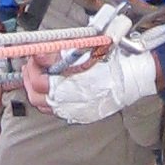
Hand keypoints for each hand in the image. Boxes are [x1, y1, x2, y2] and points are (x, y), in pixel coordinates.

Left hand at [42, 37, 159, 125]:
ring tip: (39, 76)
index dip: (33, 67)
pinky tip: (54, 89)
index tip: (35, 56)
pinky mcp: (81, 115)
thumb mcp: (86, 50)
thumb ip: (59, 52)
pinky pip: (57, 111)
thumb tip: (41, 52)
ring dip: (38, 91)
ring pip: (44, 106)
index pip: (39, 82)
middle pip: (36, 97)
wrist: (134, 77)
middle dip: (30, 79)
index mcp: (71, 86)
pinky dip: (50, 100)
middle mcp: (71, 103)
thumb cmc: (114, 61)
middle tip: (32, 66)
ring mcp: (76, 111)